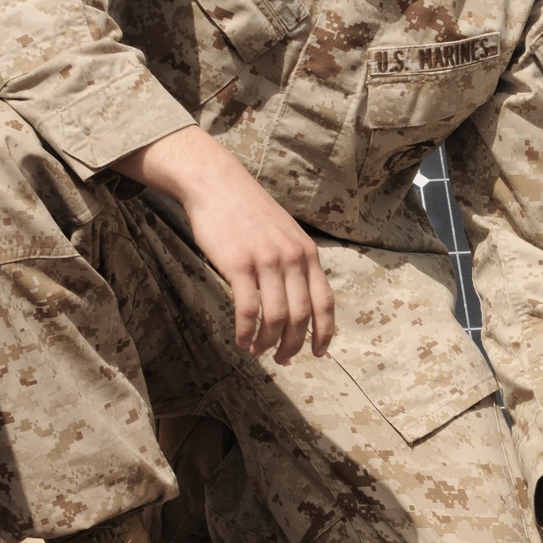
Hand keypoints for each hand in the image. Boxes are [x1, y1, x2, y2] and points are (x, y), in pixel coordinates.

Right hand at [112, 126, 334, 363]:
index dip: (324, 332)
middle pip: (302, 316)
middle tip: (283, 360)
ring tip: (259, 352)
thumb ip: (296, 263)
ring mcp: (266, 261)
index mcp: (308, 253)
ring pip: (277, 317)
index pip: (325, 302)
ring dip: (269, 342)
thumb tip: (299, 300)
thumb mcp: (285, 233)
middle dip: (294, 345)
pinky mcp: (238, 264)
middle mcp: (293, 258)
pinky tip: (241, 340)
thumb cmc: (249, 211)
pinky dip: (246, 331)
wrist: (217, 183)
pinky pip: (247, 309)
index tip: (318, 353)